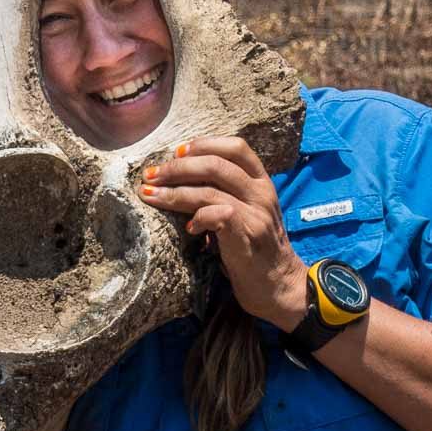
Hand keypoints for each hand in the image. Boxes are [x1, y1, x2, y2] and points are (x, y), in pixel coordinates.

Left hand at [138, 136, 308, 331]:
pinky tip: (189, 228)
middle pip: (216, 164)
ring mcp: (257, 213)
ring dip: (173, 192)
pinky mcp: (248, 235)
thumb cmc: (252, 246)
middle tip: (151, 176)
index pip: (236, 147)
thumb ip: (223, 190)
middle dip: (177, 167)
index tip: (177, 152)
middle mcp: (262, 193)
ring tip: (150, 195)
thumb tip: (177, 175)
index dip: (204, 144)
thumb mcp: (245, 210)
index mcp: (261, 181)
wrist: (280, 286)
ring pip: (209, 189)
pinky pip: (216, 214)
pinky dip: (196, 217)